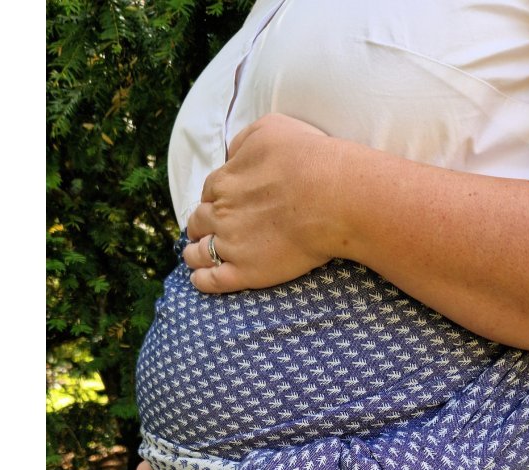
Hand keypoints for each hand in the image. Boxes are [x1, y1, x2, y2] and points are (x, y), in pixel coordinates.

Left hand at [183, 113, 341, 292]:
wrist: (334, 196)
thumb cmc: (308, 158)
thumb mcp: (270, 129)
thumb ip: (242, 141)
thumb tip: (231, 154)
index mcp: (224, 181)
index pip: (208, 192)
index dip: (214, 199)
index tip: (220, 204)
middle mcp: (221, 213)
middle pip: (198, 222)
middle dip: (201, 225)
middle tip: (207, 231)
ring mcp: (231, 245)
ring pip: (198, 253)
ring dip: (194, 253)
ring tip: (196, 257)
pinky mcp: (245, 272)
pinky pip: (211, 281)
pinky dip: (201, 280)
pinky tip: (201, 279)